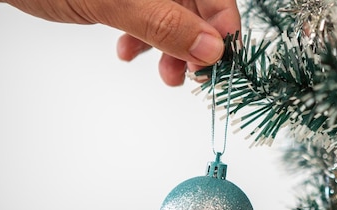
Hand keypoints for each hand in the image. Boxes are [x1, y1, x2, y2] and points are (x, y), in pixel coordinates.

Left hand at [2, 0, 240, 85]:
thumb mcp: (114, 1)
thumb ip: (164, 23)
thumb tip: (210, 50)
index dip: (222, 27)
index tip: (219, 61)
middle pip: (198, 8)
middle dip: (196, 45)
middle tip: (190, 75)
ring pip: (175, 18)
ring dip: (171, 49)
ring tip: (164, 74)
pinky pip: (148, 19)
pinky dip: (144, 40)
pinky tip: (127, 52)